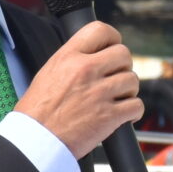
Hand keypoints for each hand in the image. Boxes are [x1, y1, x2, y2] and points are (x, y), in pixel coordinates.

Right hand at [15, 21, 141, 157]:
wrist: (35, 141)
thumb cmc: (37, 113)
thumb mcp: (48, 74)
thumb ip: (71, 61)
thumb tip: (93, 56)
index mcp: (68, 57)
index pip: (100, 30)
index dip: (112, 38)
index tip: (113, 48)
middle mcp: (86, 70)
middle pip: (123, 54)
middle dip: (123, 66)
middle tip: (115, 77)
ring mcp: (99, 93)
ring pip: (132, 80)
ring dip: (128, 90)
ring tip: (117, 98)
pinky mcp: (109, 116)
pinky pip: (136, 105)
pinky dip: (134, 111)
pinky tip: (125, 114)